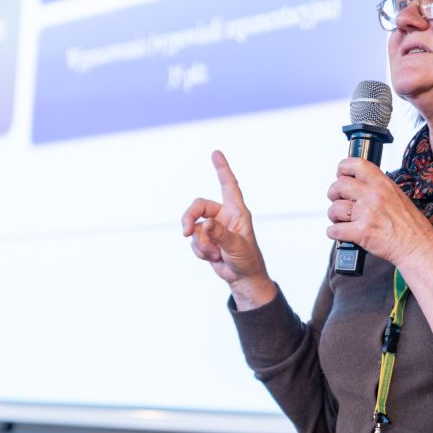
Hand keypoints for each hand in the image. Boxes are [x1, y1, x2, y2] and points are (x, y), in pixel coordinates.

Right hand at [181, 151, 275, 308]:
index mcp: (236, 211)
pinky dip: (200, 251)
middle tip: (185, 231)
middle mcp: (223, 216)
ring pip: (194, 227)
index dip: (222, 169)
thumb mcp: (236, 247)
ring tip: (215, 255)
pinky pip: (194, 241)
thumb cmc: (247, 259)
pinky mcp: (206, 239)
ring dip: (201, 244)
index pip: (229, 185)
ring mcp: (213, 227)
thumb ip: (221, 234)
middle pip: (198, 207)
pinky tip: (213, 258)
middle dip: (189, 219)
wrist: (242, 278)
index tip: (215, 153)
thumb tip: (206, 224)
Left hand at [326, 158, 432, 267]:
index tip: (340, 173)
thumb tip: (361, 187)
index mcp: (384, 185)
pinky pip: (334, 230)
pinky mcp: (361, 232)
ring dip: (334, 215)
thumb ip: (379, 189)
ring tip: (340, 219)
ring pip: (335, 208)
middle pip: (339, 185)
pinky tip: (340, 233)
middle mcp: (373, 196)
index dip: (343, 167)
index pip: (357, 165)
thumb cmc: (412, 227)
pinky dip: (333, 233)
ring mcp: (367, 214)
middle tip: (337, 199)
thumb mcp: (399, 197)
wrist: (418, 248)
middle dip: (334, 193)